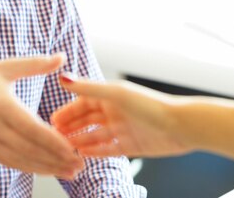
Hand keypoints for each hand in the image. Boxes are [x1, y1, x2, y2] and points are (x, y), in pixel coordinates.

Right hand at [0, 53, 83, 177]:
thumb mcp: (3, 67)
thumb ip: (34, 64)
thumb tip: (61, 56)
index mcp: (0, 104)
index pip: (32, 128)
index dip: (54, 142)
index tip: (75, 148)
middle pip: (29, 149)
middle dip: (56, 159)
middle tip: (80, 164)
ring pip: (20, 160)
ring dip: (46, 168)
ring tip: (70, 172)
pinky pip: (9, 163)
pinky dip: (30, 167)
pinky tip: (47, 169)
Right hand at [51, 76, 191, 157]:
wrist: (180, 126)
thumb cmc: (151, 105)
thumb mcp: (116, 94)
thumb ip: (88, 88)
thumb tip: (63, 78)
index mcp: (111, 96)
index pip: (83, 103)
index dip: (68, 112)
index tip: (52, 120)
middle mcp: (115, 112)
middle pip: (87, 120)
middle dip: (71, 128)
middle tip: (54, 137)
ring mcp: (122, 129)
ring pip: (94, 136)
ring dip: (80, 141)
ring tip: (65, 148)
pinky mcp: (130, 146)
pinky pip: (107, 149)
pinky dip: (95, 152)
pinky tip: (82, 155)